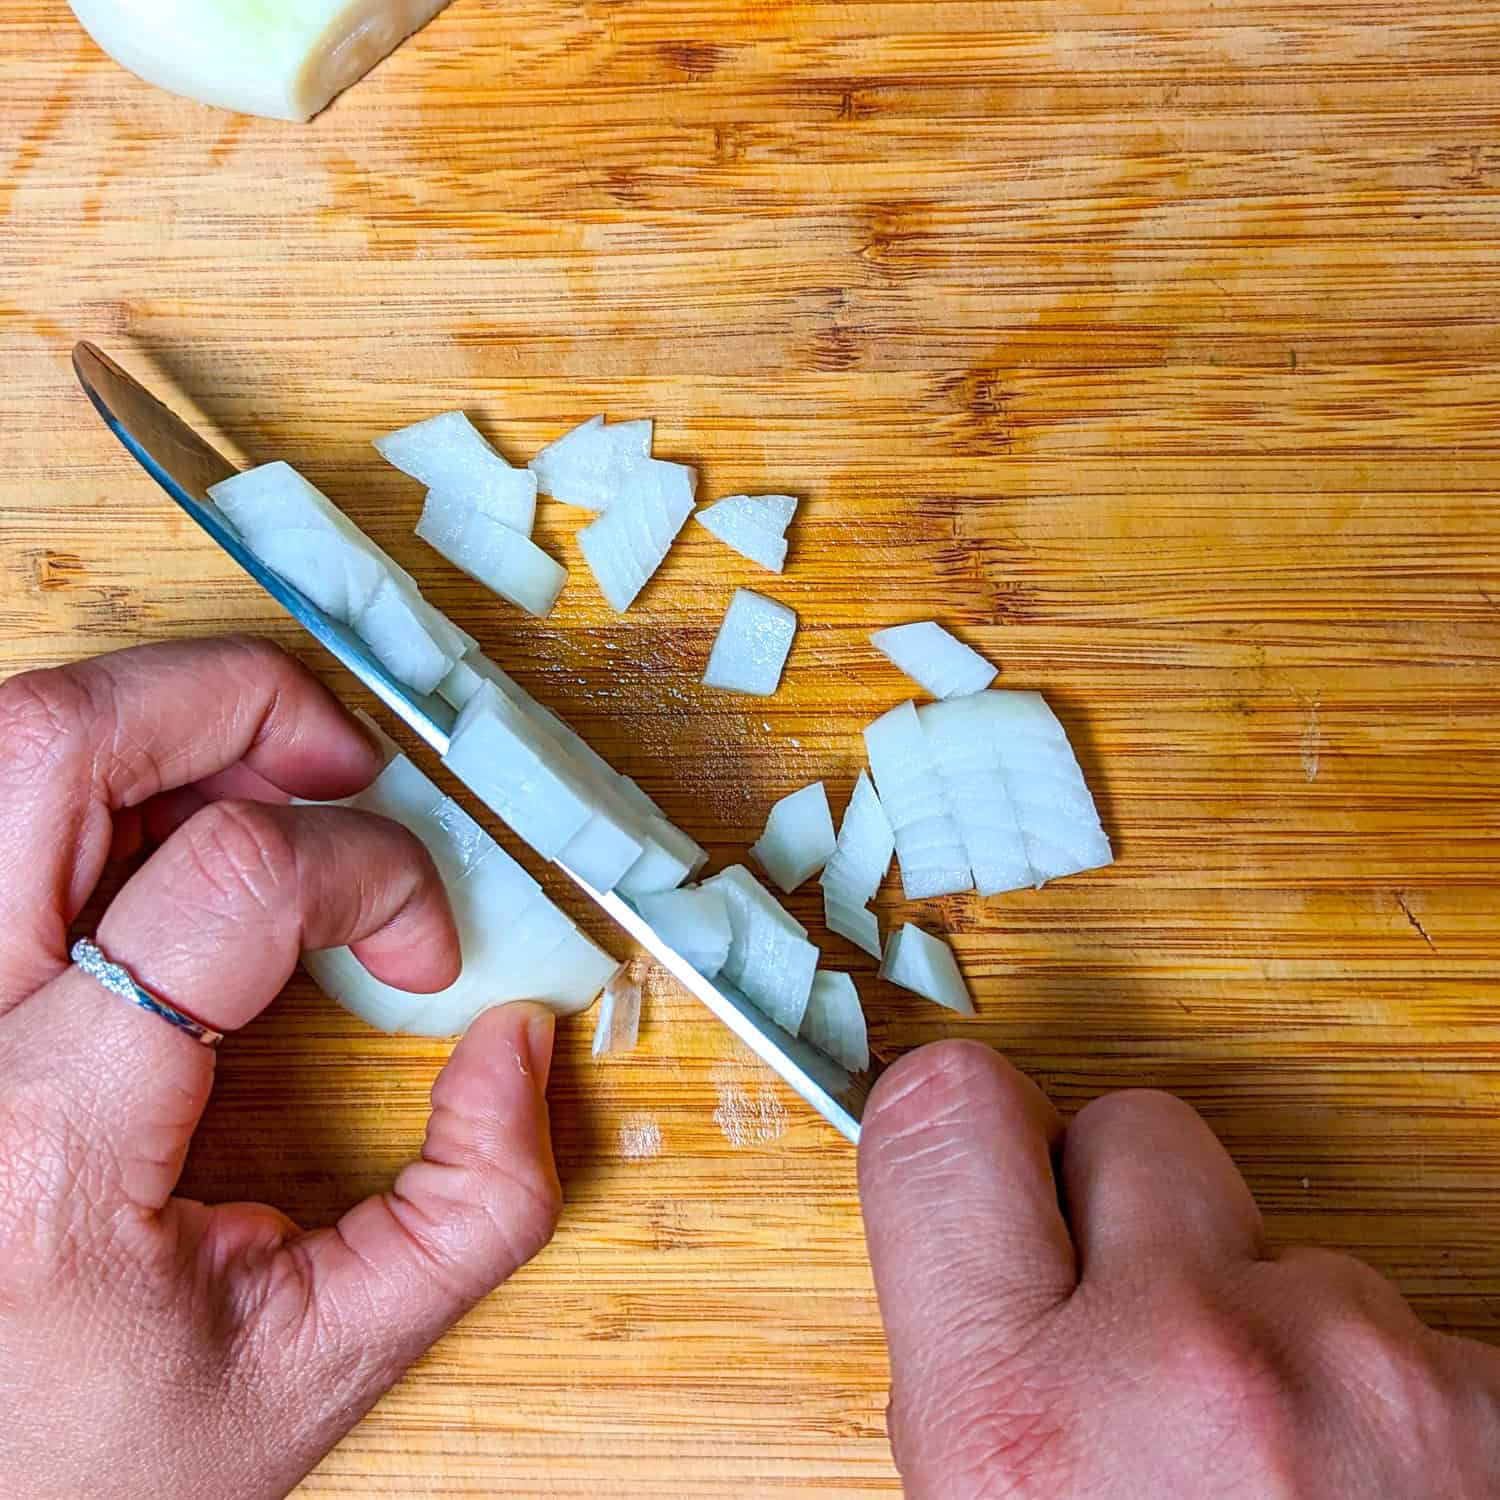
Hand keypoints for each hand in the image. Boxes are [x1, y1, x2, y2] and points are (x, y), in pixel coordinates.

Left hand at [0, 637, 560, 1499]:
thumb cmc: (87, 1462)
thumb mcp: (314, 1369)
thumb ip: (471, 1210)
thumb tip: (514, 1040)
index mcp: (43, 1139)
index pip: (229, 881)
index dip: (373, 870)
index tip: (425, 944)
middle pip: (61, 743)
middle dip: (245, 703)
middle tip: (347, 765)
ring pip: (9, 750)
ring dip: (167, 724)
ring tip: (272, 781)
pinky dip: (102, 783)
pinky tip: (170, 838)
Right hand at [858, 1042, 1499, 1497]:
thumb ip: (981, 1388)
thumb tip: (976, 1264)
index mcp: (1016, 1427)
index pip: (944, 1123)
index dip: (962, 1127)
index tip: (995, 1155)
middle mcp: (1188, 1368)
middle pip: (1139, 1128)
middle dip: (1139, 1207)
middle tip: (1149, 1321)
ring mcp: (1363, 1374)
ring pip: (1295, 1246)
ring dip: (1286, 1332)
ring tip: (1291, 1483)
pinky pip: (1415, 1336)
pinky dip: (1398, 1406)